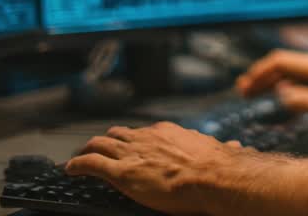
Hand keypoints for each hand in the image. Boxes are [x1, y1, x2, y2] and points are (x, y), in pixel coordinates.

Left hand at [66, 122, 246, 213]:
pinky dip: (77, 165)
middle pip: (117, 134)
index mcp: (166, 133)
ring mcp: (132, 154)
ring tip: (80, 156)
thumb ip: (223, 148)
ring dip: (87, 149)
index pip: (144, 131)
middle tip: (99, 147)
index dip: (134, 138)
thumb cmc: (217, 167)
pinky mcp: (120, 172)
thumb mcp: (220, 152)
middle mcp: (145, 138)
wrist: (212, 176)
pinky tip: (69, 169)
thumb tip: (237, 146)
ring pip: (99, 144)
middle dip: (106, 140)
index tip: (131, 144)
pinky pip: (90, 164)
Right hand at [236, 49, 307, 135]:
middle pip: (282, 64)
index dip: (260, 72)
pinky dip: (283, 87)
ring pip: (289, 72)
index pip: (281, 60)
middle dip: (260, 75)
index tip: (245, 86)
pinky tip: (276, 98)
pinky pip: (300, 80)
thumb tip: (281, 93)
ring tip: (251, 94)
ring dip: (269, 81)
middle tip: (241, 91)